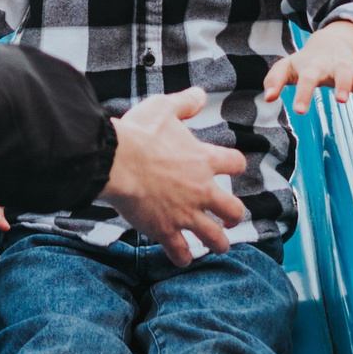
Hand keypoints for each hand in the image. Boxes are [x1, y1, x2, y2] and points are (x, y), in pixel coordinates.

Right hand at [101, 87, 248, 265]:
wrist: (116, 162)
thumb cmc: (139, 133)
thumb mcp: (163, 108)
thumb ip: (185, 102)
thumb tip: (199, 94)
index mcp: (204, 160)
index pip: (236, 163)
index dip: (235, 165)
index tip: (231, 167)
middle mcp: (201, 190)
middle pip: (234, 210)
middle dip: (234, 216)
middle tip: (229, 218)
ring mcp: (185, 213)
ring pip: (214, 237)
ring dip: (217, 243)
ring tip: (217, 245)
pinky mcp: (165, 230)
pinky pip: (180, 252)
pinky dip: (182, 257)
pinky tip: (182, 259)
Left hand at [261, 20, 352, 123]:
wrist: (331, 43)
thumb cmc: (305, 61)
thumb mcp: (287, 66)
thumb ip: (274, 79)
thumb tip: (267, 98)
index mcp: (314, 65)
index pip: (308, 78)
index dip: (303, 93)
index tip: (299, 110)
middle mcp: (336, 67)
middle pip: (342, 73)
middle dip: (343, 85)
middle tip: (341, 100)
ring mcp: (352, 72)